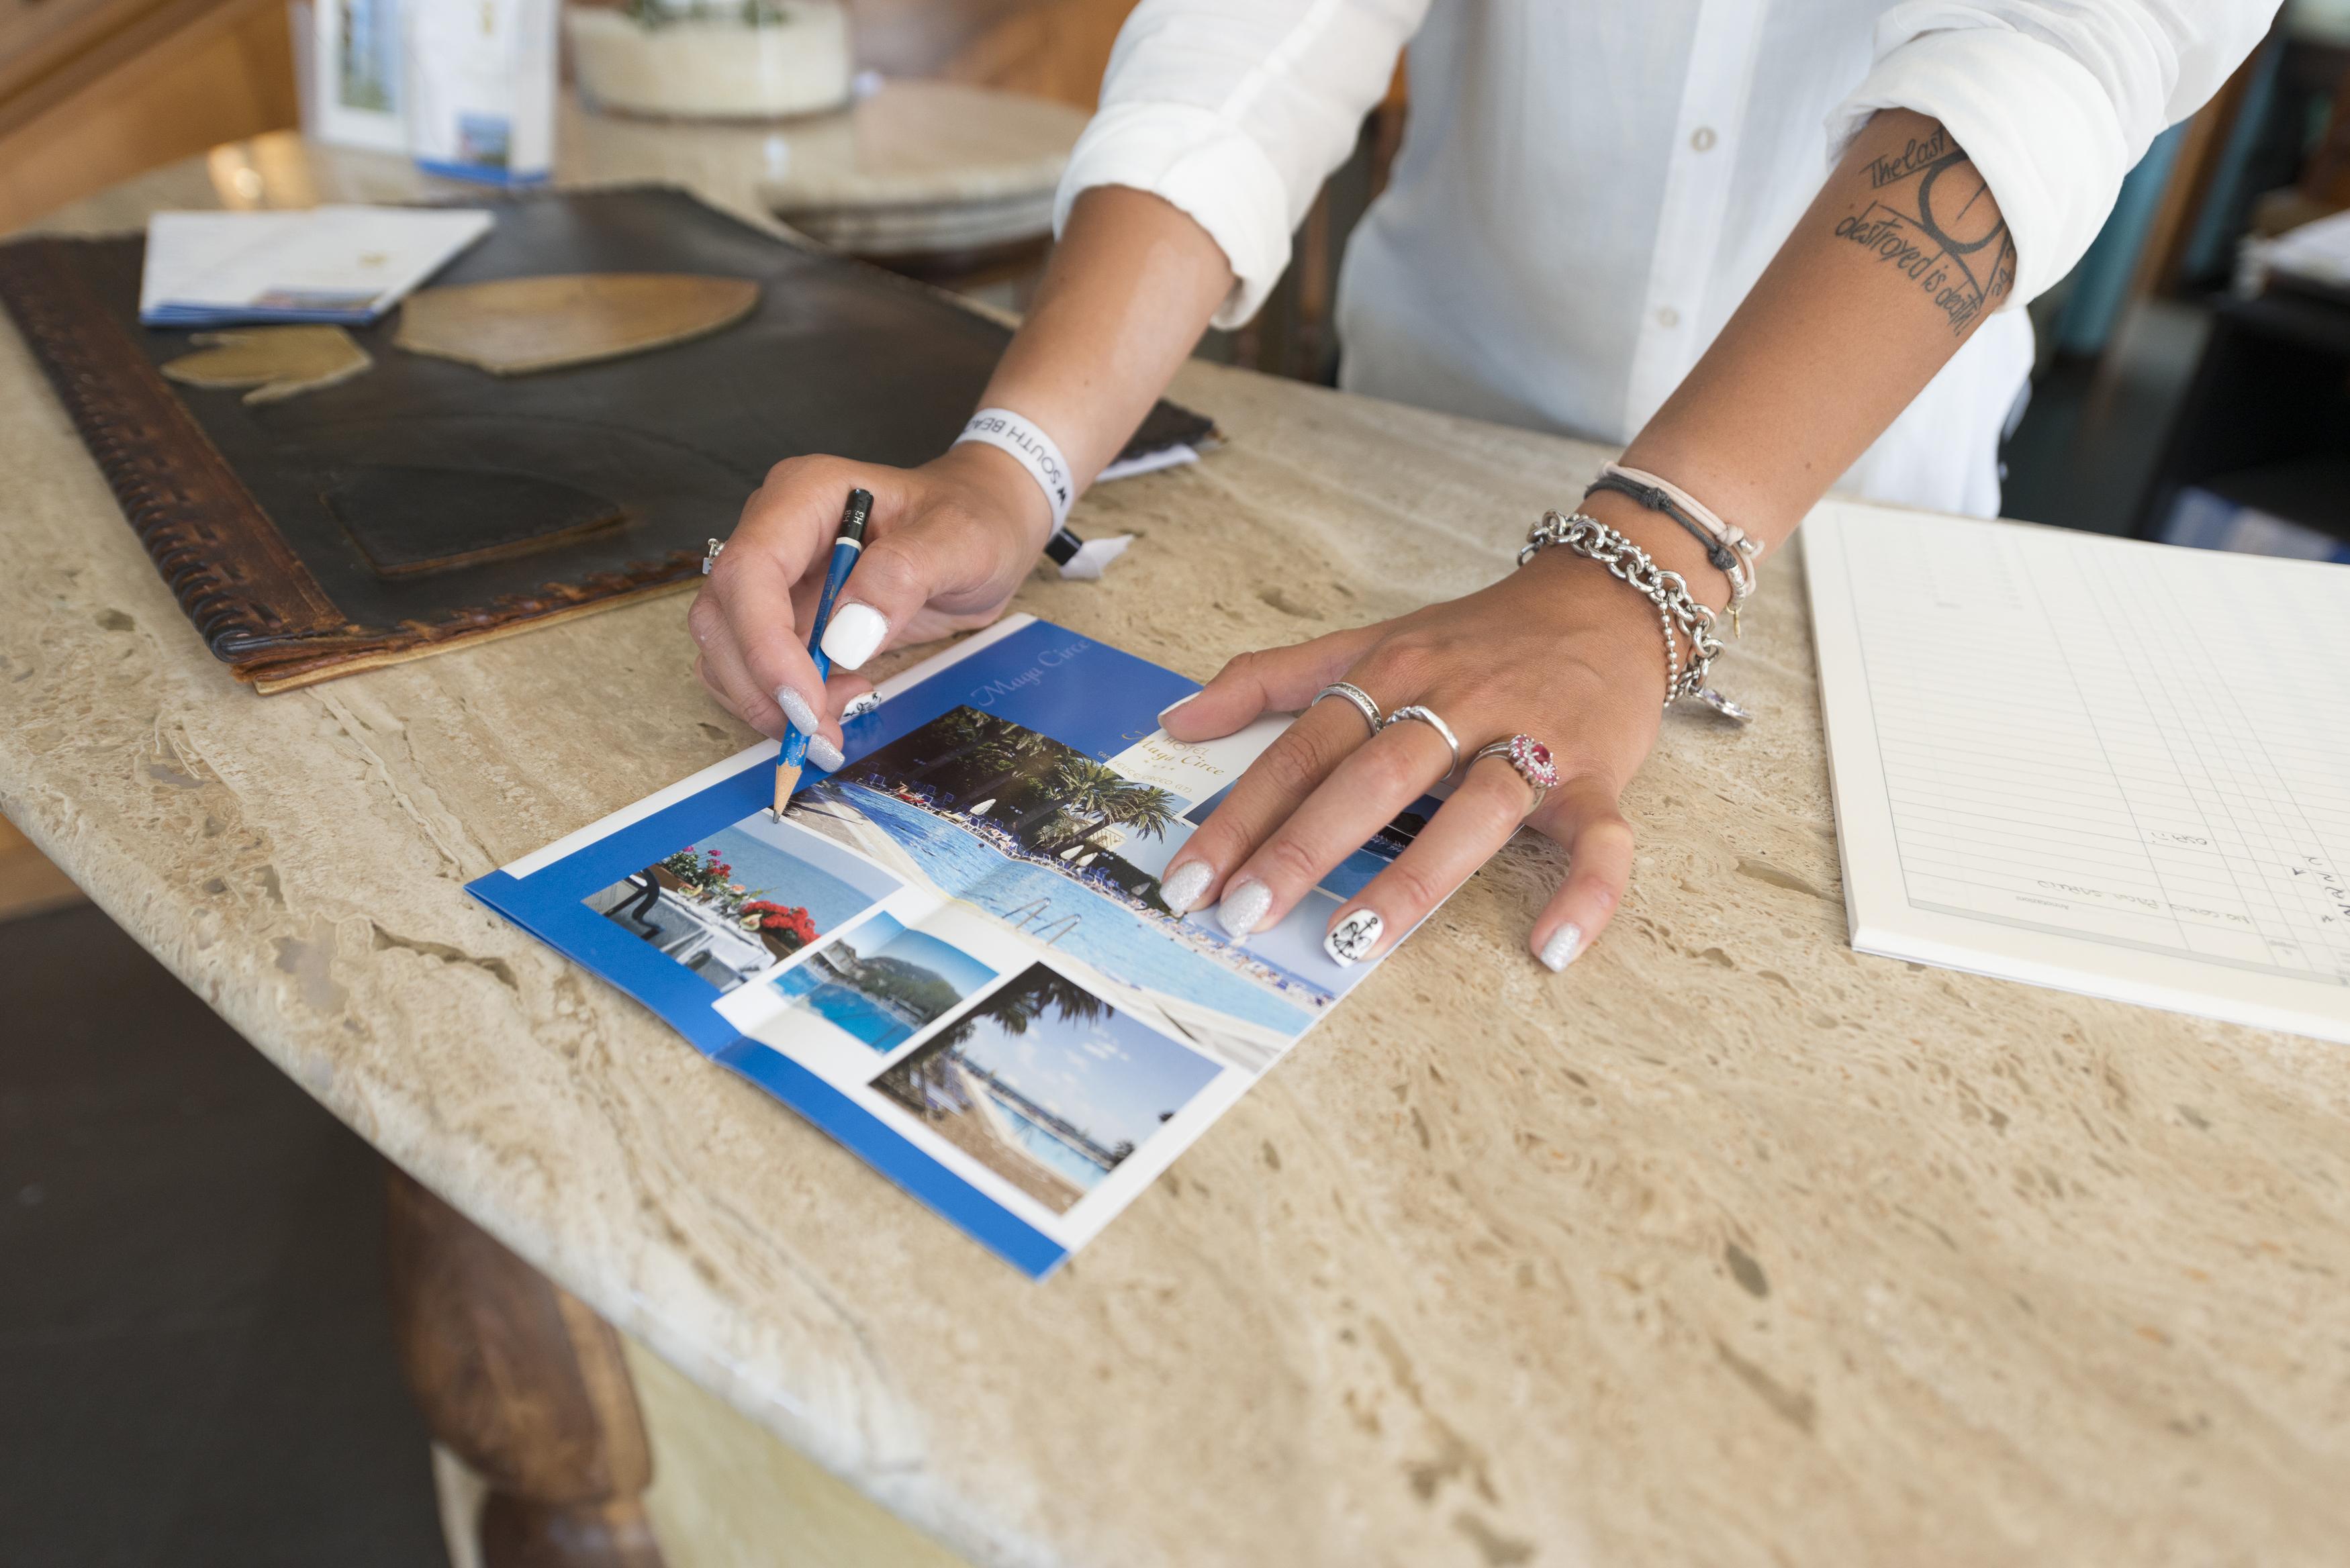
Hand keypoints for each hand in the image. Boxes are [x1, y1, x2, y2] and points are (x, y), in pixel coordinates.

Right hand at [689, 443, 1052, 755]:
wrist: (984, 526)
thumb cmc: (975, 520)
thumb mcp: (961, 541)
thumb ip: (904, 576)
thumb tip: (842, 637)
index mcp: (805, 495)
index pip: (750, 568)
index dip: (765, 641)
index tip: (805, 698)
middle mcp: (774, 531)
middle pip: (722, 615)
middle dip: (761, 684)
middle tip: (820, 730)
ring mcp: (774, 577)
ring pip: (725, 649)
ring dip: (766, 702)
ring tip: (834, 721)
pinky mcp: (784, 617)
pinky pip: (751, 668)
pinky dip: (777, 702)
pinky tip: (833, 704)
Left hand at [1159, 545, 1672, 970]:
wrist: (1610, 594)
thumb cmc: (1479, 637)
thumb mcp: (1371, 640)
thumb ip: (1273, 677)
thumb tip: (1179, 719)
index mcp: (1392, 671)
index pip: (1302, 748)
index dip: (1241, 813)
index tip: (1190, 877)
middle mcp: (1457, 702)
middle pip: (1371, 776)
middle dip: (1302, 846)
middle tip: (1243, 913)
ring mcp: (1532, 739)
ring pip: (1474, 809)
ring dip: (1414, 876)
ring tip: (1354, 939)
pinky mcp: (1598, 774)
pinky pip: (1602, 839)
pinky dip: (1585, 892)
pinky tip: (1549, 948)